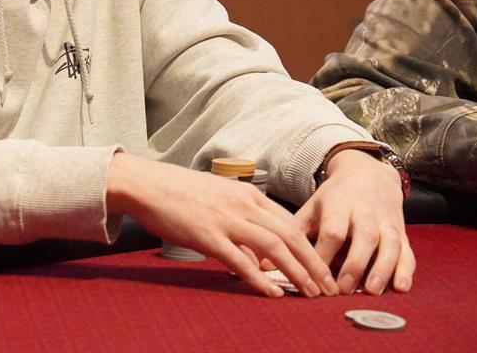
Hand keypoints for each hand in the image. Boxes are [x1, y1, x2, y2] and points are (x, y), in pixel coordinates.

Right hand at [106, 152, 338, 298]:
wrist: (147, 183)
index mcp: (247, 195)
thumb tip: (256, 257)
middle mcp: (243, 205)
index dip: (310, 247)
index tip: (323, 267)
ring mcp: (226, 219)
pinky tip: (272, 293)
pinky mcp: (207, 235)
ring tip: (310, 293)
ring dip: (297, 273)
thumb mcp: (218, 199)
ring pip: (273, 248)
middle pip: (290, 236)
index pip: (289, 222)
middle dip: (314, 263)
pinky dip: (259, 279)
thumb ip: (241, 221)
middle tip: (329, 286)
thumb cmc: (180, 192)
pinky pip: (240, 260)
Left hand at [294, 150, 414, 294]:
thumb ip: (292, 235)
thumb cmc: (335, 199)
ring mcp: (386, 223)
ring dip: (382, 268)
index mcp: (340, 206)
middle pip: (363, 237)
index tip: (313, 278)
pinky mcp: (402, 232)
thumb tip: (262, 264)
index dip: (324, 254)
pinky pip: (408, 252)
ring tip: (370, 291)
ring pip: (389, 245)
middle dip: (354, 264)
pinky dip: (406, 270)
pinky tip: (401, 288)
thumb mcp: (312, 209)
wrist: (368, 174)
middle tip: (341, 290)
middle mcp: (366, 213)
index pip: (332, 230)